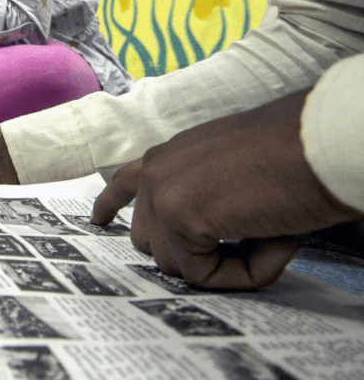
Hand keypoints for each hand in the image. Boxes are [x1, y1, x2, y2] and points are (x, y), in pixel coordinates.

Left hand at [90, 90, 362, 288]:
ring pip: (177, 265)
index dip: (110, 205)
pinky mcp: (179, 217)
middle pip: (153, 242)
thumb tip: (199, 240)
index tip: (97, 221)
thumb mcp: (233, 171)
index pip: (125, 183)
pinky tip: (279, 242)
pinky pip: (203, 277)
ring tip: (275, 233)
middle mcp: (156, 170)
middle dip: (199, 254)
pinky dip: (246, 274)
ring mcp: (162, 193)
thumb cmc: (295, 155)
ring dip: (228, 265)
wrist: (321, 142)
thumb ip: (203, 198)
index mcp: (169, 155)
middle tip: (257, 238)